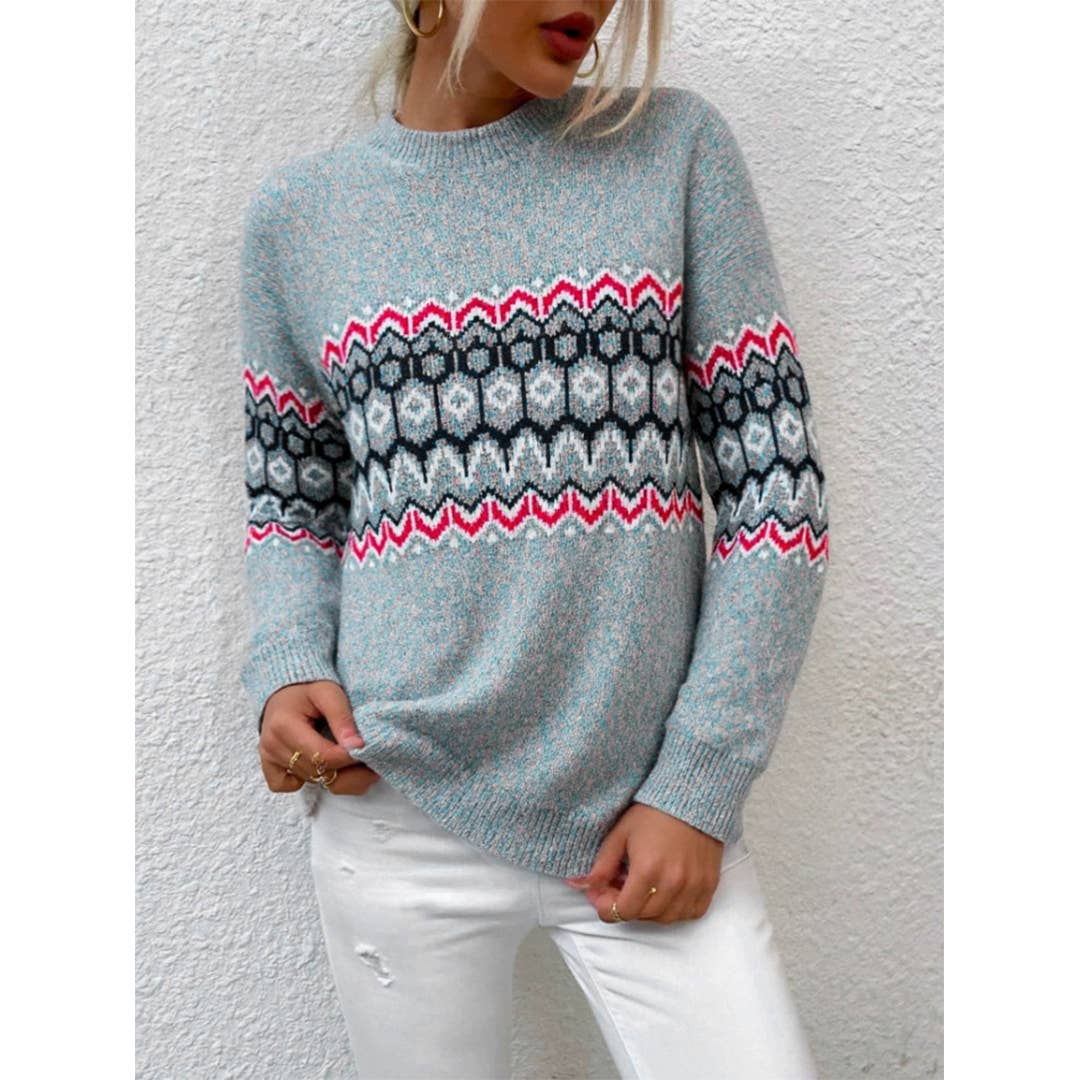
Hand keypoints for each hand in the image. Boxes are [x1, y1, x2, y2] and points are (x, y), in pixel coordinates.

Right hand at [258, 679, 380, 795]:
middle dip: (348, 769)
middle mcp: (272, 746)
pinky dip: (306, 781)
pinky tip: (320, 765)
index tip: (367, 750)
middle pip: (317, 772)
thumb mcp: (329, 693)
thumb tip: (357, 746)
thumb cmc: (309, 689)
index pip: (323, 756)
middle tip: (369, 760)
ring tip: (353, 761)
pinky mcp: (268, 766)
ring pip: (310, 781)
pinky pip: (287, 787)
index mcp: (285, 726)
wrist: (286, 691)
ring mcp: (268, 758)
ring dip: (335, 775)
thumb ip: (342, 718)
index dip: (349, 757)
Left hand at [564, 802, 723, 923]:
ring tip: (642, 887)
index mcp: (648, 870)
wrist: (691, 798)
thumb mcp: (620, 835)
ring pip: (667, 918)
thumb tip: (579, 885)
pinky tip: (665, 892)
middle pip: (643, 916)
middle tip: (618, 886)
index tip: (600, 894)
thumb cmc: (653, 813)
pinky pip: (692, 912)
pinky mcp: (709, 885)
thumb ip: (600, 866)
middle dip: (625, 905)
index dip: (606, 907)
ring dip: (650, 910)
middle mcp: (673, 883)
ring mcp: (694, 886)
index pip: (623, 911)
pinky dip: (676, 909)